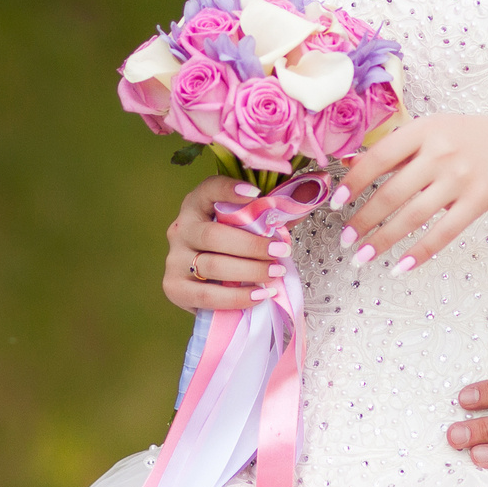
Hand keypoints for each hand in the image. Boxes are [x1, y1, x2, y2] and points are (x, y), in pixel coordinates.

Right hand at [162, 175, 284, 311]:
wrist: (211, 282)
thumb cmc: (235, 246)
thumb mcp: (253, 224)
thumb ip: (278, 208)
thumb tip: (313, 189)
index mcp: (196, 205)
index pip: (208, 190)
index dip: (229, 190)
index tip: (256, 194)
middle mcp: (180, 229)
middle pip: (213, 235)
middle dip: (251, 246)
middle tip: (280, 252)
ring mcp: (174, 260)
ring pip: (212, 266)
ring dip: (249, 272)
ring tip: (275, 274)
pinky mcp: (174, 288)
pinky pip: (207, 296)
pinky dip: (237, 297)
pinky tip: (260, 295)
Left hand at [333, 114, 487, 273]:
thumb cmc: (467, 139)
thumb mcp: (432, 131)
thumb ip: (395, 149)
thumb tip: (349, 164)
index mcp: (424, 130)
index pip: (380, 157)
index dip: (355, 181)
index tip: (336, 203)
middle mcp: (441, 152)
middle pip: (392, 192)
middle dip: (364, 220)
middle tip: (345, 239)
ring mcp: (461, 177)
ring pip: (414, 216)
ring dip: (384, 240)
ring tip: (362, 257)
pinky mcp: (478, 200)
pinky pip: (444, 232)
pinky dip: (420, 252)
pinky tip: (400, 266)